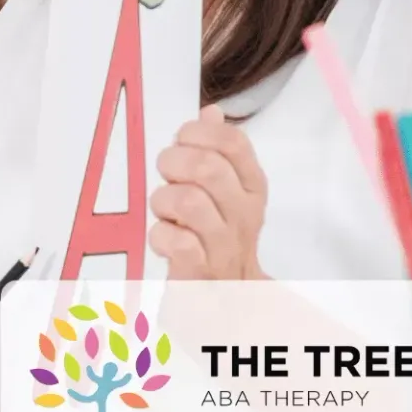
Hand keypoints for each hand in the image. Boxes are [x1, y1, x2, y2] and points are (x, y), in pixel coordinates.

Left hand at [150, 105, 267, 280]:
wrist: (229, 300)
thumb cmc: (218, 236)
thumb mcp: (226, 192)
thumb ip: (218, 151)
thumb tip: (211, 112)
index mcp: (251, 187)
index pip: (234, 142)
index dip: (199, 132)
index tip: (182, 140)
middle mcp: (243, 213)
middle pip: (207, 167)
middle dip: (173, 162)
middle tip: (166, 175)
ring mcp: (223, 244)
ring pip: (188, 201)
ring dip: (163, 199)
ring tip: (163, 210)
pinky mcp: (200, 272)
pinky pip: (176, 241)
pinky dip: (160, 234)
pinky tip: (162, 236)